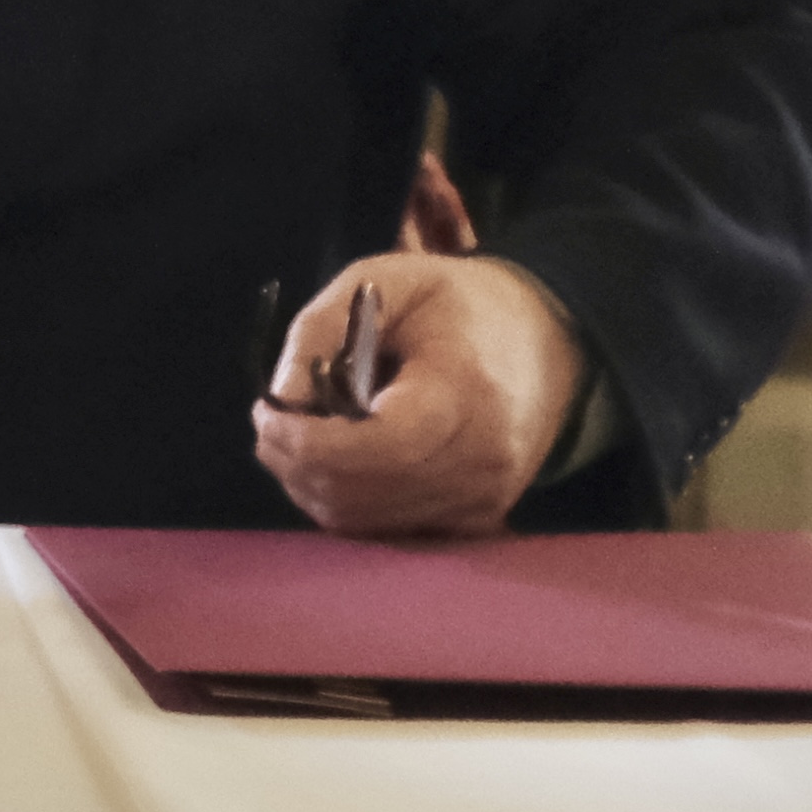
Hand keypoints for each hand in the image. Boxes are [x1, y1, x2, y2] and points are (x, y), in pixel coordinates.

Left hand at [249, 250, 588, 537]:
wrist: (544, 345)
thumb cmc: (456, 305)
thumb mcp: (384, 282)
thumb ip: (321, 329)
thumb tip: (278, 397)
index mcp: (466, 393)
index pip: (380, 447)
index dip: (308, 441)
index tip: (266, 411)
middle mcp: (481, 462)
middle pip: (360, 493)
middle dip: (295, 461)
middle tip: (271, 422)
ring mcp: (482, 501)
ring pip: (363, 520)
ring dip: (311, 483)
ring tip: (302, 434)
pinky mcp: (473, 521)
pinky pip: (384, 528)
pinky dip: (344, 500)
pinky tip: (340, 457)